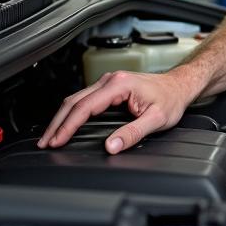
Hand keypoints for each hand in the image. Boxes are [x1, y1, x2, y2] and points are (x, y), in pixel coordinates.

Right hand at [37, 68, 194, 153]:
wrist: (180, 85)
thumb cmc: (171, 99)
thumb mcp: (157, 119)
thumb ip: (134, 133)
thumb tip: (112, 146)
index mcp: (119, 85)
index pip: (85, 107)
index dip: (68, 126)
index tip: (57, 141)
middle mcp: (111, 80)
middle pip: (74, 101)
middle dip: (57, 123)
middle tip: (45, 143)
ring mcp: (109, 81)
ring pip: (76, 99)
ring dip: (62, 118)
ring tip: (51, 136)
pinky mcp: (109, 86)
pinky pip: (84, 98)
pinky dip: (71, 112)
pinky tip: (66, 123)